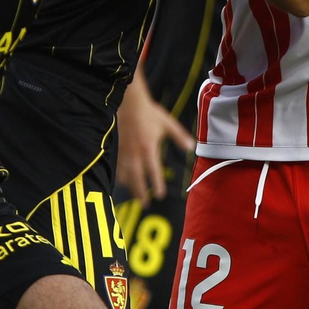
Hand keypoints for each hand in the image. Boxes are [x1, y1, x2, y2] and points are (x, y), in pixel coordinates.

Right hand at [117, 76, 194, 203]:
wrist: (129, 104)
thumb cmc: (150, 113)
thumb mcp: (168, 124)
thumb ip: (180, 137)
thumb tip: (192, 148)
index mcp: (149, 149)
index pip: (154, 172)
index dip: (157, 185)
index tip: (160, 196)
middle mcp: (135, 154)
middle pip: (137, 179)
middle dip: (141, 193)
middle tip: (145, 204)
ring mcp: (124, 152)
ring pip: (126, 175)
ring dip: (131, 187)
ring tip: (135, 195)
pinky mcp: (116, 149)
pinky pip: (117, 168)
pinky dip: (120, 177)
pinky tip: (123, 182)